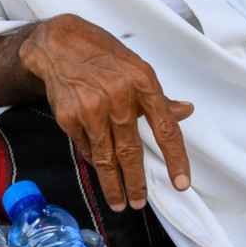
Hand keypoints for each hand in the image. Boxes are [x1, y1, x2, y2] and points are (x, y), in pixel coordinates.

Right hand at [0, 14, 192, 210]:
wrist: (59, 44)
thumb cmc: (102, 56)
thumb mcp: (137, 69)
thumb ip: (160, 98)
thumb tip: (186, 111)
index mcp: (143, 82)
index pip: (165, 128)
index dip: (176, 159)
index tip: (181, 183)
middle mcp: (118, 96)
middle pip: (131, 151)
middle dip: (136, 182)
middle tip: (139, 202)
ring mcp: (91, 107)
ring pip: (106, 157)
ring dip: (113, 184)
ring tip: (119, 201)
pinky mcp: (69, 116)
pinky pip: (86, 148)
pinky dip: (93, 159)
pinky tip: (98, 166)